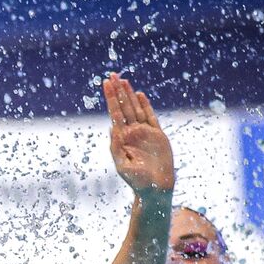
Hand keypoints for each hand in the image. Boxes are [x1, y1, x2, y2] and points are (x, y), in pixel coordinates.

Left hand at [104, 73, 174, 194]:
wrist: (155, 188)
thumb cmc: (136, 181)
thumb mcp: (122, 164)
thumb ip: (116, 147)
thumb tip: (111, 127)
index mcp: (121, 139)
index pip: (114, 113)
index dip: (111, 98)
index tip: (105, 84)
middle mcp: (132, 132)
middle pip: (124, 107)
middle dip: (118, 91)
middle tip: (112, 75)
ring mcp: (144, 132)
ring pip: (135, 108)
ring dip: (129, 94)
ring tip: (123, 80)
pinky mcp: (157, 134)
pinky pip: (150, 116)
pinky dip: (145, 105)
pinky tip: (139, 95)